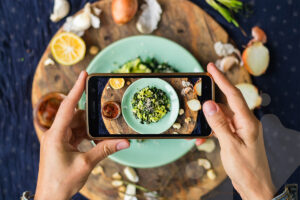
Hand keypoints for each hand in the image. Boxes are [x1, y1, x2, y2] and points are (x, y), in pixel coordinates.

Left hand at [35, 71, 129, 199]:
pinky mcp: (62, 145)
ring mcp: (58, 140)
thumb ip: (105, 150)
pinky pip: (77, 134)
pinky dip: (87, 136)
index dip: (76, 88)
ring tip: (103, 136)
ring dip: (90, 130)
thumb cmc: (61, 182)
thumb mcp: (86, 164)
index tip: (84, 74)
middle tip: (105, 116)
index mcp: (56, 134)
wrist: (50, 198)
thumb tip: (125, 142)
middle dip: (91, 119)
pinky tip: (97, 141)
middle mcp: (55, 134)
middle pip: (76, 117)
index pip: (68, 105)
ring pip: (78, 126)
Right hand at [202, 63, 274, 199]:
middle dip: (209, 100)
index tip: (211, 67)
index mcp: (248, 121)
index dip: (221, 79)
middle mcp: (244, 122)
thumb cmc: (246, 168)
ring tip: (195, 130)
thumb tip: (209, 104)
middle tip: (196, 93)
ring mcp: (240, 129)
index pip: (233, 95)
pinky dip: (209, 132)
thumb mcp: (230, 145)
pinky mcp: (235, 136)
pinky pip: (219, 128)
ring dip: (206, 122)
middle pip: (225, 104)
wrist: (254, 186)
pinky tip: (201, 140)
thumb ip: (219, 123)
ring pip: (219, 117)